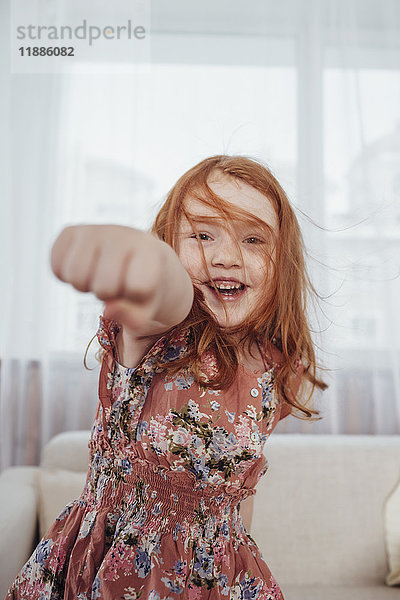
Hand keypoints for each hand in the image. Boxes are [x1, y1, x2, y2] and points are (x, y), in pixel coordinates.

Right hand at [50, 224, 192, 333]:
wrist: (133, 255)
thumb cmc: (143, 284)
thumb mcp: (147, 306)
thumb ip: (135, 317)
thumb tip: (108, 311)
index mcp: (148, 249)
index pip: (137, 288)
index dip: (135, 296)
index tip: (140, 284)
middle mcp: (121, 234)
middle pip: (103, 287)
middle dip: (107, 294)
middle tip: (115, 283)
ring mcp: (94, 229)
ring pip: (75, 276)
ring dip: (84, 286)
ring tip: (98, 276)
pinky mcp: (70, 231)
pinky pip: (56, 267)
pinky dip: (65, 276)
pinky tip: (83, 268)